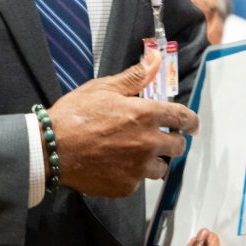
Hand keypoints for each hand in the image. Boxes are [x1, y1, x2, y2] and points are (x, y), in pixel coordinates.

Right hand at [47, 50, 198, 198]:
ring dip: (154, 161)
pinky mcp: (126, 187)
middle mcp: (149, 143)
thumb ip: (136, 77)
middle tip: (156, 138)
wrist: (52, 148)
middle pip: (177, 147)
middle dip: (172, 141)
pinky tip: (114, 164)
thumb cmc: (76, 113)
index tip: (192, 125)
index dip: (191, 121)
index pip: (182, 118)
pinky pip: (138, 181)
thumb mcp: (104, 88)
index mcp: (146, 115)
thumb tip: (157, 59)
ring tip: (134, 154)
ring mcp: (139, 168)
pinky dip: (131, 174)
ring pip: (160, 168)